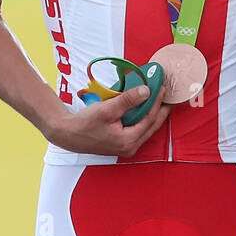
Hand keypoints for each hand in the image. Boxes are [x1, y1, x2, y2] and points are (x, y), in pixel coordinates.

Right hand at [44, 81, 171, 157]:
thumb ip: (127, 100)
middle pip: (152, 125)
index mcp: (128, 141)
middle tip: (168, 94)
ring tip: (160, 98)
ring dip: (154, 112)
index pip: (150, 119)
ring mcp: (127, 147)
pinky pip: (140, 128)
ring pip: (147, 128)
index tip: (163, 88)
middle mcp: (130, 147)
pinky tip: (146, 106)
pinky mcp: (123, 143)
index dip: (158, 102)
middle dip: (161, 109)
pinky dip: (144, 116)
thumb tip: (146, 91)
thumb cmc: (84, 124)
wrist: (67, 134)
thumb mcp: (106, 109)